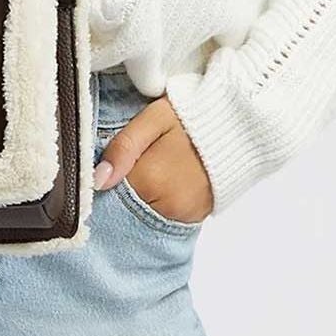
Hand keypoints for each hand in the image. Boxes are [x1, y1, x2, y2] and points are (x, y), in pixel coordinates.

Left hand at [93, 95, 214, 222]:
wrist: (238, 125)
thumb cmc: (193, 116)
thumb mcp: (153, 119)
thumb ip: (124, 147)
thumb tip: (97, 179)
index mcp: (150, 181)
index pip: (108, 192)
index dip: (106, 175)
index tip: (112, 162)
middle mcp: (167, 207)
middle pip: (125, 205)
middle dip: (122, 187)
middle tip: (134, 161)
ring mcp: (183, 217)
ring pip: (144, 213)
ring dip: (140, 195)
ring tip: (152, 166)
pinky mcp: (195, 219)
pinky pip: (164, 215)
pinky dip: (158, 201)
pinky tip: (165, 179)